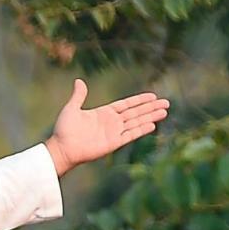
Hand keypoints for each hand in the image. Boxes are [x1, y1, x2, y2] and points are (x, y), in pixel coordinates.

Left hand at [45, 78, 168, 175]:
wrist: (62, 148)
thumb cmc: (64, 130)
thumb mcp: (71, 108)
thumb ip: (78, 96)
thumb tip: (79, 81)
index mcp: (104, 113)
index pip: (126, 105)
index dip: (139, 100)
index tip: (152, 96)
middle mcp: (111, 123)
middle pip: (136, 113)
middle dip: (151, 108)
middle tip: (166, 103)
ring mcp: (113, 133)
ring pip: (136, 122)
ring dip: (150, 117)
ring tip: (165, 112)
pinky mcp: (113, 143)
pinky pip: (130, 135)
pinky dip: (141, 130)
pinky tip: (152, 125)